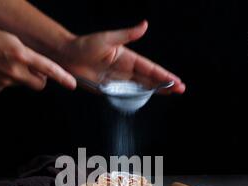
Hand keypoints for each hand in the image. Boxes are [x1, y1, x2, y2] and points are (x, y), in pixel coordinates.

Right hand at [0, 26, 75, 91]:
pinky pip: (8, 86)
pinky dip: (5, 79)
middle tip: (31, 70)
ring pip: (22, 84)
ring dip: (19, 76)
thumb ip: (27, 55)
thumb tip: (38, 69)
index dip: (62, 77)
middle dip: (39, 79)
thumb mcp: (11, 40)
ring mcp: (6, 82)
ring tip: (4, 63)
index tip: (73, 85)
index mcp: (21, 55)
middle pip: (39, 84)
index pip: (48, 68)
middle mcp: (15, 71)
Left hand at [59, 21, 184, 93]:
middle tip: (180, 89)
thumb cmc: (85, 45)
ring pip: (141, 87)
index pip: (149, 68)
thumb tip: (145, 25)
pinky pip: (127, 95)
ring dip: (156, 91)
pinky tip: (149, 98)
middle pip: (149, 79)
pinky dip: (139, 97)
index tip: (176, 80)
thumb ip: (127, 35)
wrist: (68, 56)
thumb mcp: (107, 39)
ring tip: (171, 93)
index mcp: (127, 57)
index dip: (163, 74)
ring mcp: (118, 80)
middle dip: (165, 84)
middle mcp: (125, 69)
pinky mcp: (110, 89)